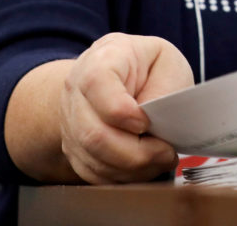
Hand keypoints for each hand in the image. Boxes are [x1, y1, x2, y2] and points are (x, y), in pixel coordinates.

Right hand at [59, 33, 193, 183]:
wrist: (117, 74)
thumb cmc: (148, 67)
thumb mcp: (166, 61)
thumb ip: (164, 88)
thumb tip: (154, 124)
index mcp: (100, 59)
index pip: (97, 83)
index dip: (122, 111)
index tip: (146, 123)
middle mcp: (75, 90)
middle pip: (93, 133)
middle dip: (136, 152)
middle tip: (166, 152)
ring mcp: (69, 121)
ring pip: (93, 158)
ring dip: (132, 168)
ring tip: (160, 159)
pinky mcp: (73, 147)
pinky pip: (92, 173)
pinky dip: (121, 176)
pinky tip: (143, 167)